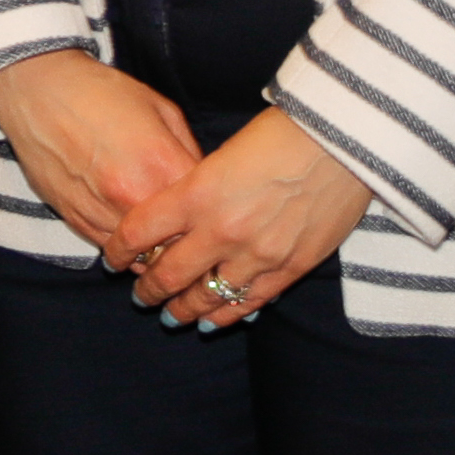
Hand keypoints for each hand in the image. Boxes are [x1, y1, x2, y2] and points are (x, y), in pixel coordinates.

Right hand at [0, 48, 202, 266]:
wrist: (38, 90)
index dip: (215, 216)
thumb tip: (205, 186)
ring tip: (165, 237)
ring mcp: (102, 214)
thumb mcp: (162, 109)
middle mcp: (133, 197)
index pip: (206, 214)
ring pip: (145, 258)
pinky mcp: (76, 222)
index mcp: (162, 165)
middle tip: (196, 233)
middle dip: (190, 241)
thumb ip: (189, 153)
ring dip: (157, 251)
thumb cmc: (101, 93)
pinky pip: (113, 252)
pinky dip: (127, 250)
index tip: (217, 214)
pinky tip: (134, 234)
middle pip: (178, 245)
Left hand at [115, 109, 375, 328]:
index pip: (138, 233)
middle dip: (148, 290)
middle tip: (139, 297)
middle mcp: (220, 229)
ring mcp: (256, 253)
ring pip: (206, 296)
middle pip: (167, 274)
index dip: (118, 252)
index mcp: (196, 193)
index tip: (111, 260)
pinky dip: (227, 314)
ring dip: (183, 310)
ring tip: (170, 316)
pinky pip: (249, 302)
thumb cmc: (281, 133)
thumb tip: (173, 217)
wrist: (343, 140)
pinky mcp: (290, 267)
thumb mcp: (221, 153)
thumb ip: (194, 187)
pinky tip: (213, 321)